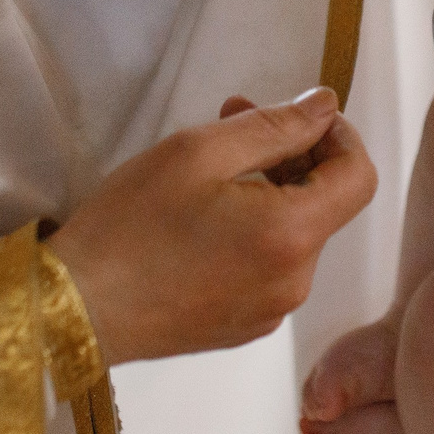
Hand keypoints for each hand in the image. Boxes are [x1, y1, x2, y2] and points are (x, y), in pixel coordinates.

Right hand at [45, 88, 376, 363]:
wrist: (74, 310)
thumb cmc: (130, 226)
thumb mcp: (199, 152)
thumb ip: (274, 125)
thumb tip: (326, 106)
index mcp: (292, 235)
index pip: (359, 176)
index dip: (337, 136)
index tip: (295, 116)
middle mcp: (295, 281)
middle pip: (325, 204)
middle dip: (291, 154)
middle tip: (232, 117)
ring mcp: (271, 311)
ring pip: (295, 234)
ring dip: (268, 190)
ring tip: (207, 166)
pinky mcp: (243, 327)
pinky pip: (269, 266)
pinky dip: (252, 231)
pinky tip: (200, 217)